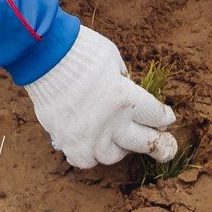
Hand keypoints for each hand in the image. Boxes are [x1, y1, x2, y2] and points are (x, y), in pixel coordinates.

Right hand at [24, 25, 176, 167]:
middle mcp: (109, 122)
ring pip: (112, 156)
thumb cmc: (82, 51)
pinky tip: (93, 145)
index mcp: (125, 98)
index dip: (163, 117)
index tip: (167, 118)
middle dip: (158, 144)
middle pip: (142, 143)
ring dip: (119, 147)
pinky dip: (90, 154)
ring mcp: (87, 135)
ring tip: (119, 139)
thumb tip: (129, 93)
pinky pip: (84, 160)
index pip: (155, 116)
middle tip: (166, 147)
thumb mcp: (114, 60)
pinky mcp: (67, 141)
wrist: (45, 56)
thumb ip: (125, 82)